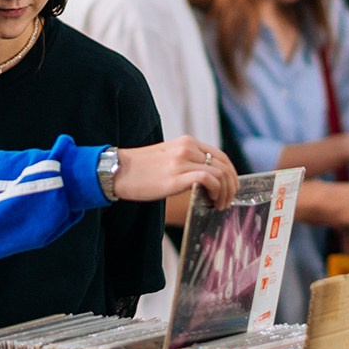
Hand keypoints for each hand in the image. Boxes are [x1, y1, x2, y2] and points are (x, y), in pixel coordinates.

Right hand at [117, 138, 237, 206]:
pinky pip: (208, 180)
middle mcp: (187, 148)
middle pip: (224, 165)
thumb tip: (206, 179)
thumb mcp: (167, 157)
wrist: (117, 172)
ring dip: (225, 193)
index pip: (221, 156)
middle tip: (227, 201)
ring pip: (220, 173)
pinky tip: (210, 202)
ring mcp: (182, 161)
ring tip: (219, 205)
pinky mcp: (176, 176)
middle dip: (231, 186)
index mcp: (186, 142)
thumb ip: (186, 161)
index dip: (230, 174)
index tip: (229, 189)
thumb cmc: (140, 170)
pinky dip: (216, 192)